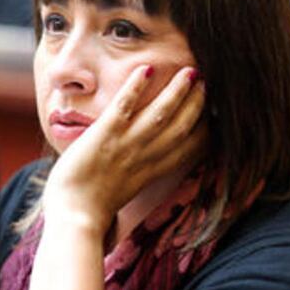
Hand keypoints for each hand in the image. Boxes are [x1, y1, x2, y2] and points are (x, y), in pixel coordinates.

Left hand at [42, 65, 205, 236]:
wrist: (73, 220)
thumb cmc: (90, 213)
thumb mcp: (122, 197)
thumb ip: (132, 182)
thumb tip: (135, 178)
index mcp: (150, 174)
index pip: (188, 149)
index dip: (205, 130)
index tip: (216, 115)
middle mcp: (144, 158)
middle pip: (181, 127)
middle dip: (198, 104)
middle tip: (208, 84)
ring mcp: (125, 146)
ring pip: (160, 113)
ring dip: (178, 91)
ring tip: (191, 71)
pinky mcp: (104, 136)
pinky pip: (124, 107)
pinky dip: (136, 88)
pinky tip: (146, 69)